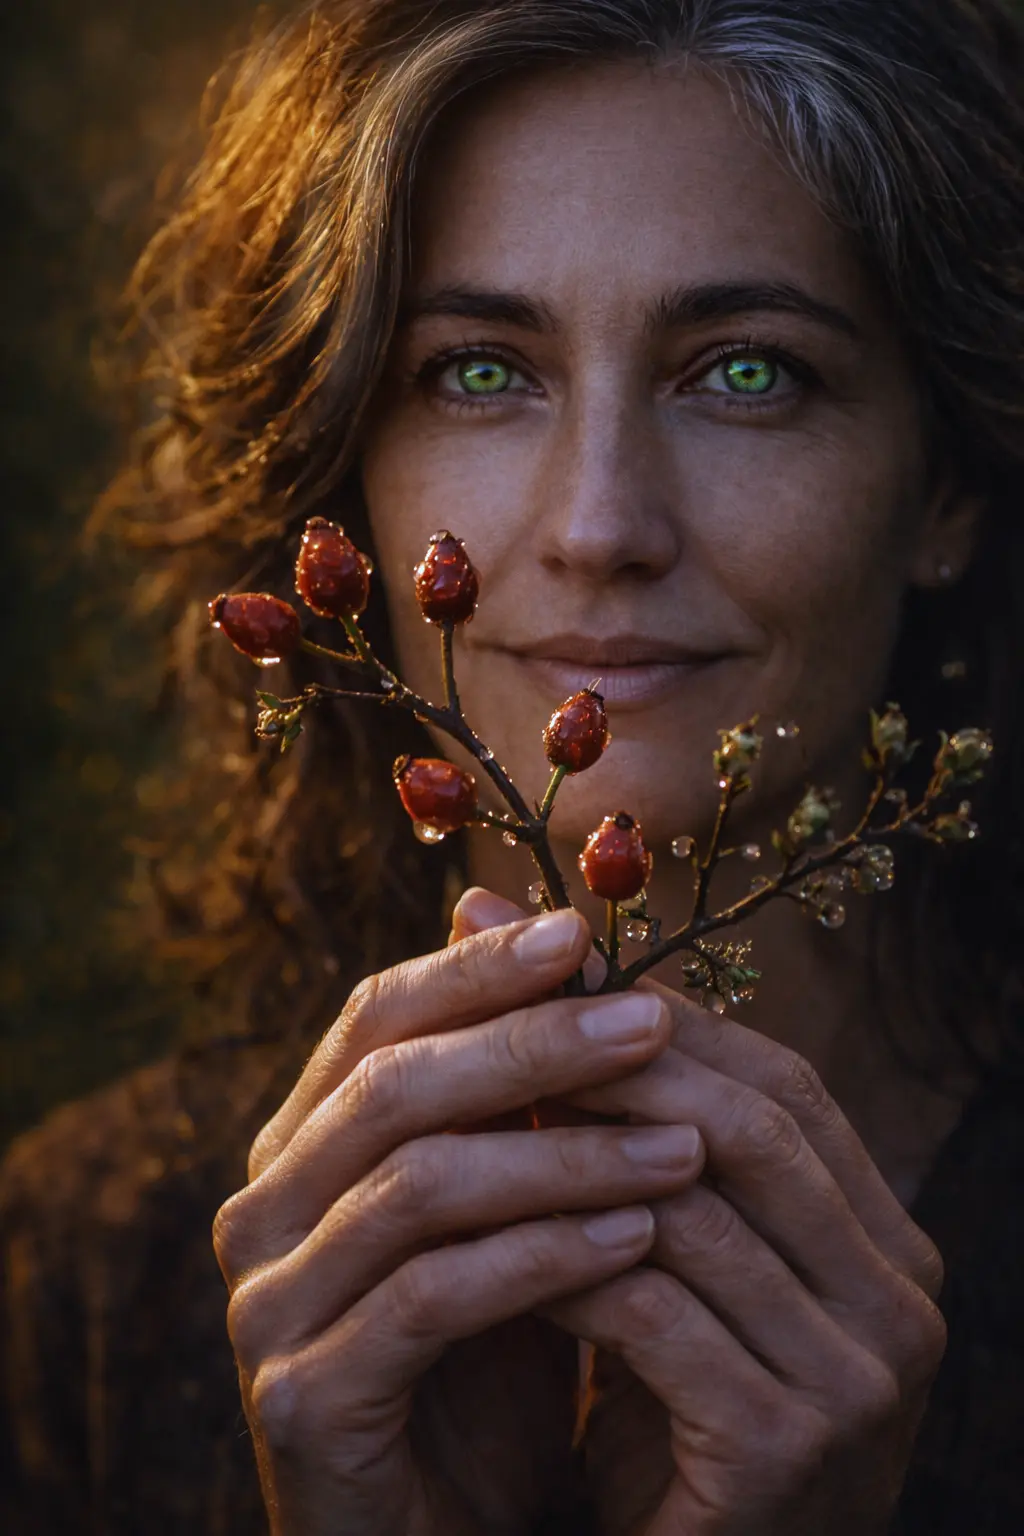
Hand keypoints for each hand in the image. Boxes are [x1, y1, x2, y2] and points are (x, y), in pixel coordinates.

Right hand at [212, 906, 705, 1535]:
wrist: (441, 1529)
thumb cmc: (486, 1350)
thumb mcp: (502, 1203)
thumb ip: (513, 1092)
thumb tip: (559, 935)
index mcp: (301, 1141)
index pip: (374, 1017)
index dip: (476, 969)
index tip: (583, 935)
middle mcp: (264, 1207)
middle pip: (396, 1084)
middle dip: (532, 1043)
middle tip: (652, 1022)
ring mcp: (270, 1302)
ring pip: (422, 1183)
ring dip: (565, 1155)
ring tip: (686, 1145)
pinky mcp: (304, 1394)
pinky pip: (432, 1298)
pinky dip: (544, 1258)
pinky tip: (640, 1242)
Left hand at [537, 979, 947, 1534]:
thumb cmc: (675, 1409)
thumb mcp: (685, 1265)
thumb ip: (658, 1147)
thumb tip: (564, 974)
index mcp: (888, 1242)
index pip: (785, 1086)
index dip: (667, 1015)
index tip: (552, 963)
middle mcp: (900, 1304)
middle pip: (753, 1129)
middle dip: (620, 1064)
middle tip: (504, 1022)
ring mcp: (857, 1383)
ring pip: (698, 1213)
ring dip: (575, 1157)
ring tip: (479, 1119)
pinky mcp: (785, 1451)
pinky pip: (654, 1315)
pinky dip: (565, 1265)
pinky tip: (489, 1247)